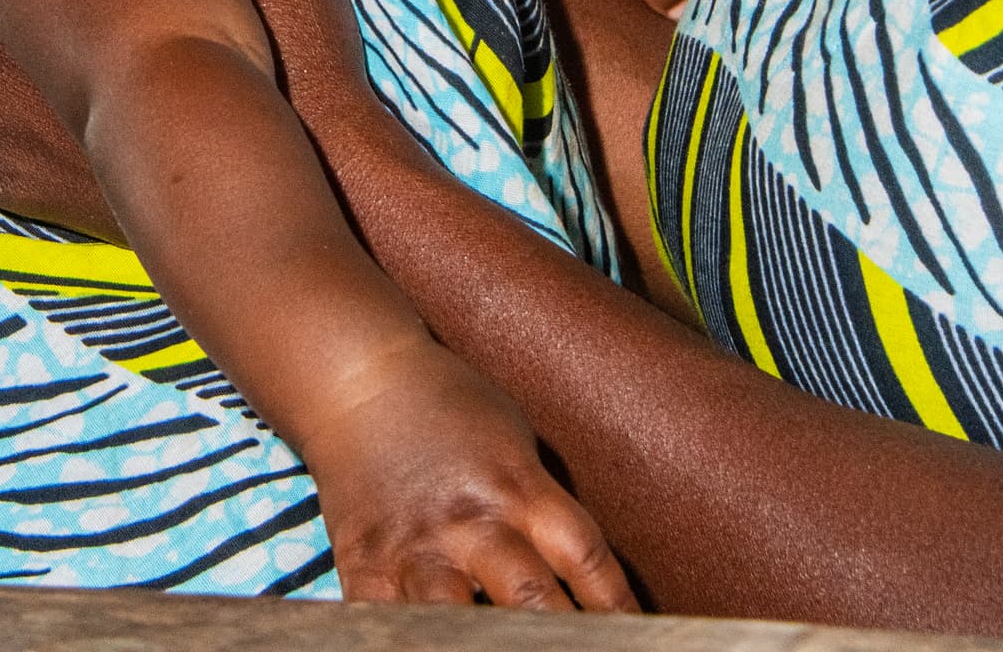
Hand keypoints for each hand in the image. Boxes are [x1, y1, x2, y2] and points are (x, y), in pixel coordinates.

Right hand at [302, 335, 634, 609]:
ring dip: (487, 642)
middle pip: (531, 600)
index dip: (618, 609)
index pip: (587, 559)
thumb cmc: (451, 408)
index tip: (641, 638)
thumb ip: (543, 508)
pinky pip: (388, 623)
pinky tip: (433, 643)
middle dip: (562, 638)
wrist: (361, 378)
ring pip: (457, 621)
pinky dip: (413, 637)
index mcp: (520, 485)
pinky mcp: (365, 565)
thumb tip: (581, 581)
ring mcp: (416, 547)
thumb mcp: (515, 443)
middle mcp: (472, 519)